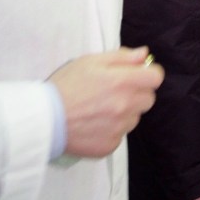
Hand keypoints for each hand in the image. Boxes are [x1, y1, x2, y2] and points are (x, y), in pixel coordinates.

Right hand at [49, 46, 163, 157]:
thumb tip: (144, 55)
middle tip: (116, 90)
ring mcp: (119, 128)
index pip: (155, 78)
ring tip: (100, 108)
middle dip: (137, 92)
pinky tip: (94, 123)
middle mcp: (125, 107)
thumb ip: (121, 57)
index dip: (148, 74)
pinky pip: (121, 134)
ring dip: (125, 111)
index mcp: (122, 82)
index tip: (138, 74)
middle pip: (148, 98)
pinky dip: (112, 128)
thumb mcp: (90, 61)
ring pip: (134, 117)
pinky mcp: (111, 145)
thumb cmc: (66, 85)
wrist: (44, 119)